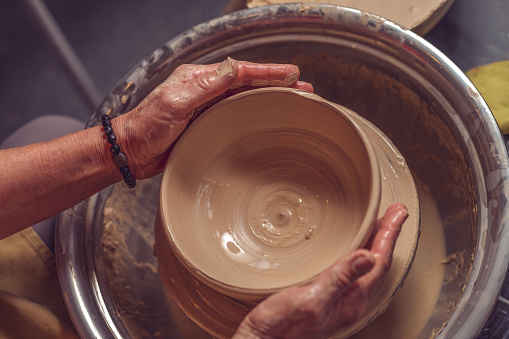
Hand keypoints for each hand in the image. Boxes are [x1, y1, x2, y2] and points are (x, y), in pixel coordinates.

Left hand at [113, 58, 313, 178]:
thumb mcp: (174, 103)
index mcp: (199, 80)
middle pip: (248, 84)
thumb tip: (232, 68)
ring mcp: (207, 108)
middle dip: (276, 84)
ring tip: (293, 102)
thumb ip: (203, 86)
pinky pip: (236, 116)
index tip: (292, 74)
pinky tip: (267, 119)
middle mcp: (205, 90)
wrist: (131, 150)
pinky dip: (255, 114)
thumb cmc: (147, 126)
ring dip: (269, 99)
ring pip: (245, 99)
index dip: (268, 72)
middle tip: (303, 89)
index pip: (240, 72)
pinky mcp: (206, 125)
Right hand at [233, 203, 407, 338]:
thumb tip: (367, 258)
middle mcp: (349, 299)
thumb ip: (339, 280)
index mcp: (351, 299)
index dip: (390, 235)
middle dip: (387, 234)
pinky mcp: (325, 295)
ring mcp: (338, 298)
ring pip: (364, 264)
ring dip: (374, 241)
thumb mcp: (311, 300)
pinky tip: (350, 245)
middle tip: (395, 212)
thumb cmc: (282, 326)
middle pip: (376, 261)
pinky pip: (350, 268)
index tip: (397, 213)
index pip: (378, 262)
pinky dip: (356, 249)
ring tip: (380, 223)